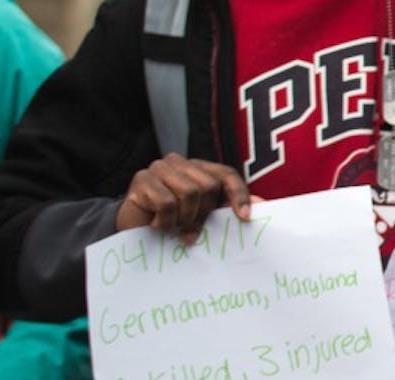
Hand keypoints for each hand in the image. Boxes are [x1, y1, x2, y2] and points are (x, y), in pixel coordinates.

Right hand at [116, 153, 251, 243]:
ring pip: (189, 193)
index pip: (226, 175)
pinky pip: (166, 203)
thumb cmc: (172, 223)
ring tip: (173, 226)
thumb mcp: (203, 216)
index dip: (238, 194)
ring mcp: (160, 168)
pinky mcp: (141, 179)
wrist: (131, 232)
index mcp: (200, 168)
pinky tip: (156, 225)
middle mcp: (181, 162)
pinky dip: (165, 221)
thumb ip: (228, 208)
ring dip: (182, 219)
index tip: (244, 218)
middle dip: (202, 214)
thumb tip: (262, 204)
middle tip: (189, 230)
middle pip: (208, 186)